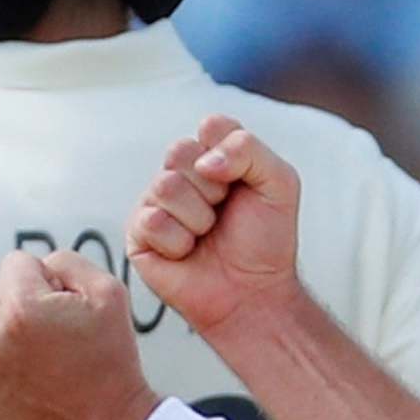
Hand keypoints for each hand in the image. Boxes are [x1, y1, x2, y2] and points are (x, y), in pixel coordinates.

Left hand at [0, 250, 161, 419]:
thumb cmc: (110, 363)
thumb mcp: (108, 291)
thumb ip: (67, 260)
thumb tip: (40, 264)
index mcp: (19, 308)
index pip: (18, 262)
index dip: (49, 280)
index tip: (65, 310)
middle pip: (1, 290)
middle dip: (29, 304)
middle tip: (61, 337)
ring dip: (15, 332)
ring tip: (49, 358)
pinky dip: (5, 359)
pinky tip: (33, 374)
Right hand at [128, 114, 303, 337]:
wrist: (253, 292)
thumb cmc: (266, 241)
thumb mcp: (280, 183)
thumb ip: (249, 150)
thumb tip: (204, 160)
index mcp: (212, 156)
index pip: (211, 126)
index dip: (230, 155)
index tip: (243, 183)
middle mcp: (181, 175)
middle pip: (179, 151)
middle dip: (213, 188)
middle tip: (224, 212)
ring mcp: (156, 203)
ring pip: (165, 186)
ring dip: (198, 218)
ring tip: (207, 234)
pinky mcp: (139, 234)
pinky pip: (152, 221)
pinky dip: (179, 242)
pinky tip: (188, 252)